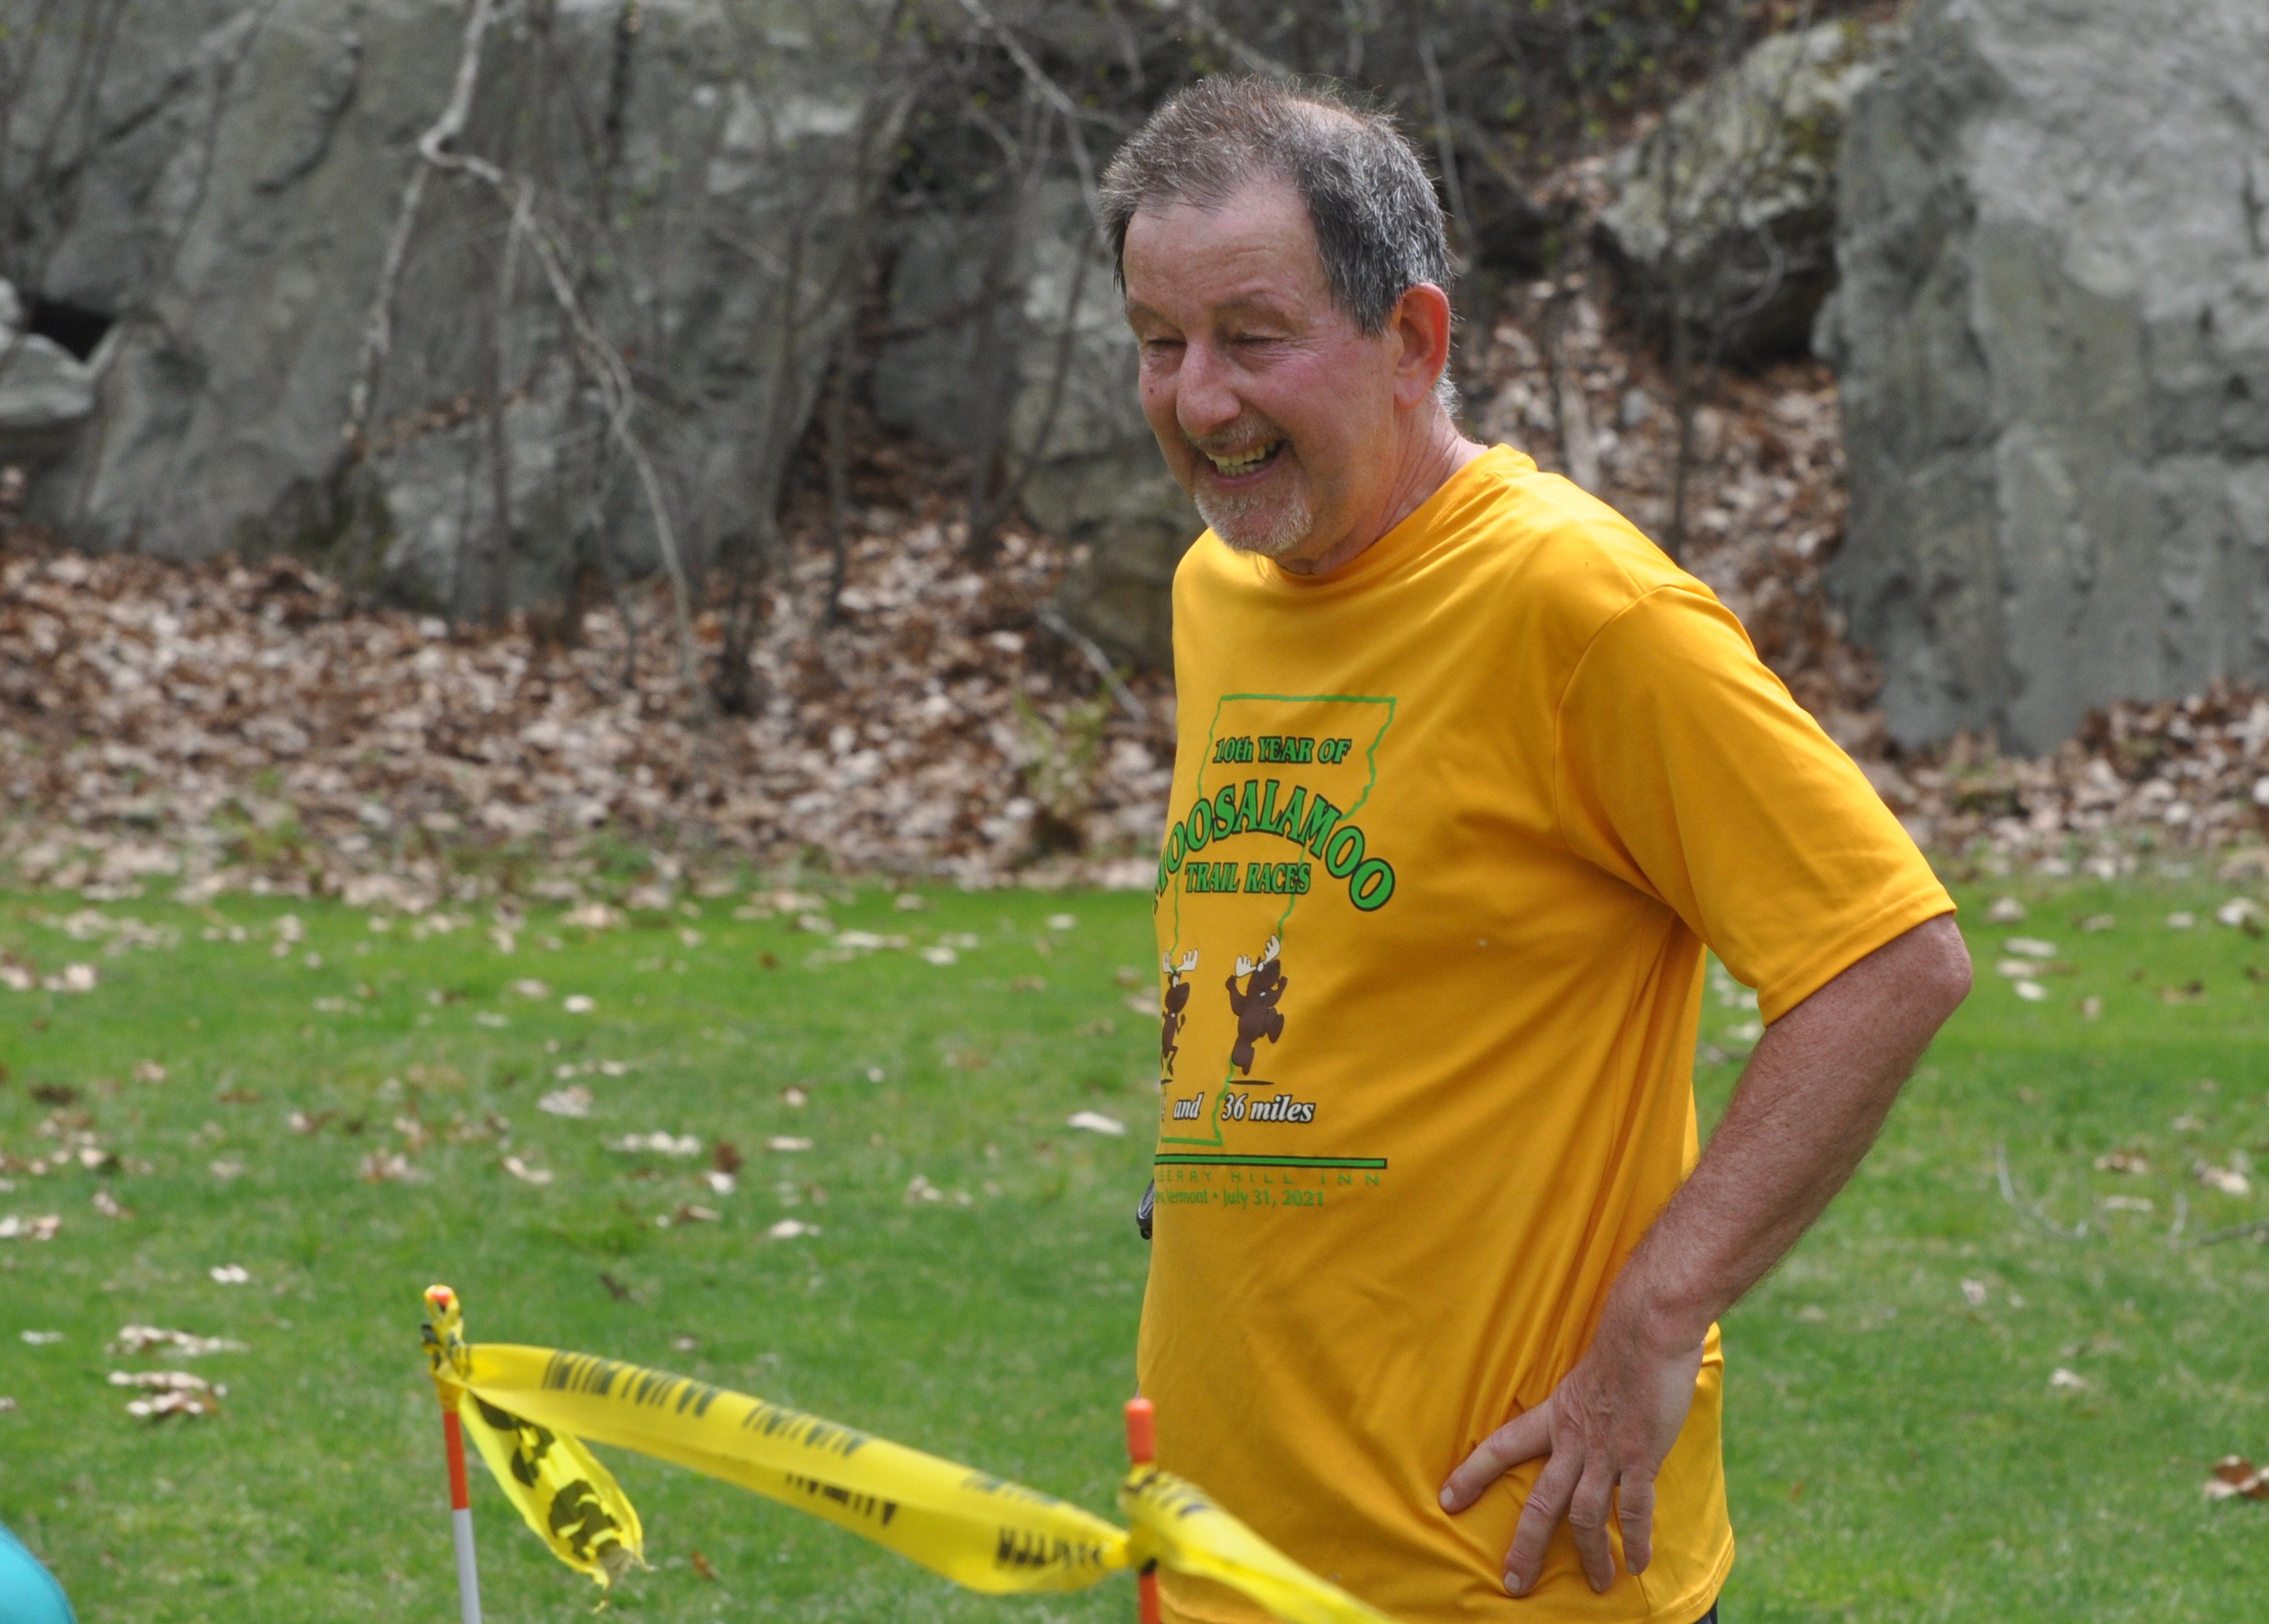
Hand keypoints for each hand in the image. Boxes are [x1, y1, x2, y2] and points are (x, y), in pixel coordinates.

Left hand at [1438, 1320, 1703, 1596]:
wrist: (1647, 1331)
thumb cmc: (1620, 1347)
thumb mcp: (1583, 1379)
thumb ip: (1579, 1406)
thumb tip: (1585, 1420)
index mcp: (1554, 1417)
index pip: (1501, 1447)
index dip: (1473, 1474)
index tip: (1447, 1500)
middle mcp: (1574, 1440)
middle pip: (1540, 1503)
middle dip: (1526, 1547)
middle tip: (1514, 1582)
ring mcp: (1606, 1452)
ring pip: (1585, 1516)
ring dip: (1589, 1556)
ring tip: (1597, 1584)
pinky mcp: (1640, 1457)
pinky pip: (1634, 1509)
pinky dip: (1636, 1540)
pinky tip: (1638, 1564)